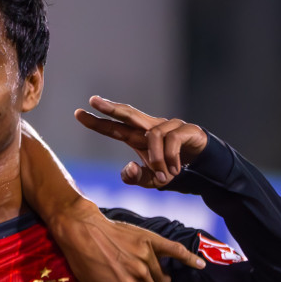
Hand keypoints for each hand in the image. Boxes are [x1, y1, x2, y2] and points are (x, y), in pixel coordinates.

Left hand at [52, 204, 204, 281]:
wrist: (82, 231)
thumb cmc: (84, 264)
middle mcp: (140, 276)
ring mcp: (147, 258)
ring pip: (164, 279)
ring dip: (155, 280)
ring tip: (141, 272)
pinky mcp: (152, 241)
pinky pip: (176, 251)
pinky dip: (189, 258)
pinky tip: (200, 265)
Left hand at [74, 96, 207, 187]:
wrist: (202, 168)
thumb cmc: (170, 168)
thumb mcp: (151, 180)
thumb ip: (137, 178)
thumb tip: (129, 168)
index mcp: (138, 137)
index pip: (114, 128)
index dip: (98, 121)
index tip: (78, 114)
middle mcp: (151, 127)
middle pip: (129, 114)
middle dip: (111, 108)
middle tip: (94, 101)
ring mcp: (170, 126)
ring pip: (153, 136)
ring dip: (156, 159)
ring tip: (163, 175)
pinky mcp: (187, 129)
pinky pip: (172, 141)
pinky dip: (171, 158)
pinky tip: (175, 169)